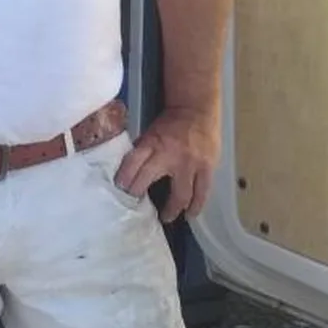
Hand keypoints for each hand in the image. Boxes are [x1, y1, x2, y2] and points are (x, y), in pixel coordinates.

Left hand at [114, 107, 220, 222]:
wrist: (196, 109)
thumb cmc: (169, 123)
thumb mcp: (149, 133)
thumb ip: (141, 153)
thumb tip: (128, 175)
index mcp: (151, 144)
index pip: (132, 164)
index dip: (125, 180)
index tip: (120, 191)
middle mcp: (169, 155)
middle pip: (150, 180)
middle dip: (141, 196)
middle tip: (138, 208)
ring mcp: (190, 163)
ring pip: (181, 194)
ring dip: (172, 209)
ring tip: (166, 218)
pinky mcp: (207, 167)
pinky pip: (202, 191)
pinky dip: (196, 205)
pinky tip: (191, 214)